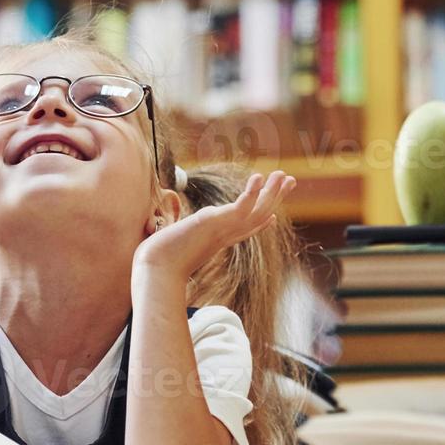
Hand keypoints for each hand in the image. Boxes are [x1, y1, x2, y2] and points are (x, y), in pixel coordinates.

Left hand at [133, 171, 294, 282]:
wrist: (156, 269)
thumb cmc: (158, 260)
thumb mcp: (172, 243)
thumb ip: (175, 237)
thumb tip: (163, 236)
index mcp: (216, 241)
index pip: (244, 231)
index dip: (260, 222)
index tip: (272, 214)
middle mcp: (224, 237)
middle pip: (257, 218)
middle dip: (274, 199)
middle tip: (289, 181)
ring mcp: (223, 230)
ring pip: (257, 212)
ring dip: (273, 193)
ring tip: (284, 175)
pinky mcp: (216, 223)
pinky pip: (241, 207)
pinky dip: (252, 193)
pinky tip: (260, 177)